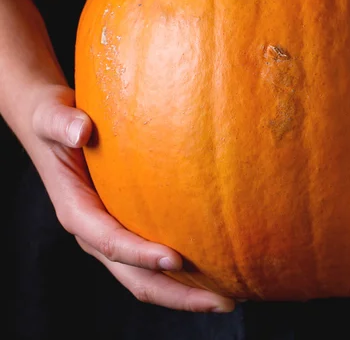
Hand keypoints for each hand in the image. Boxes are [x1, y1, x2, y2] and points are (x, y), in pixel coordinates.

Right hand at [27, 82, 235, 312]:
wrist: (53, 125)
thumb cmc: (54, 121)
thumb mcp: (52, 118)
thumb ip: (63, 123)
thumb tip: (81, 130)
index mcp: (76, 211)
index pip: (109, 241)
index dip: (139, 254)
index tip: (176, 258)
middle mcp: (95, 231)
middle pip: (134, 276)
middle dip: (176, 294)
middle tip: (223, 301)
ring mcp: (112, 231)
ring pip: (146, 275)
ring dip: (184, 291)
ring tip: (227, 297)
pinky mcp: (127, 223)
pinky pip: (153, 255)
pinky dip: (182, 269)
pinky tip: (214, 266)